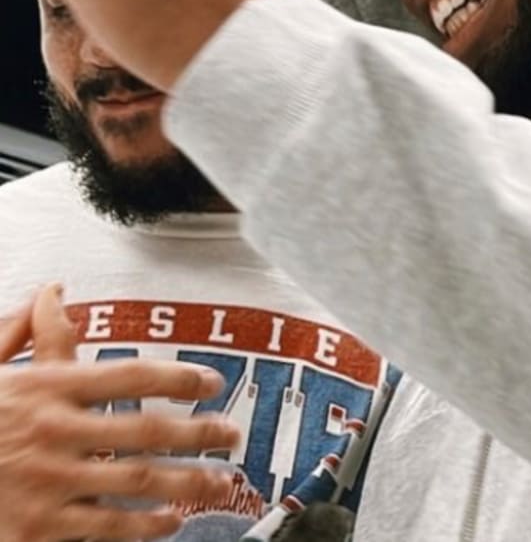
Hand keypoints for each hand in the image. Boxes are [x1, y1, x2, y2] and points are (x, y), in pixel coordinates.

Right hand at [0, 285, 242, 540]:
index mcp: (44, 388)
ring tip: (219, 481)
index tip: (212, 383)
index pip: (129, 375)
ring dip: (188, 481)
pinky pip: (106, 528)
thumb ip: (21, 332)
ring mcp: (46, 482)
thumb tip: (53, 291)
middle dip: (200, 432)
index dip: (179, 378)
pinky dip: (146, 526)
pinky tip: (171, 522)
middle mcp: (52, 431)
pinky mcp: (36, 529)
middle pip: (147, 430)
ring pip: (138, 480)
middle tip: (232, 435)